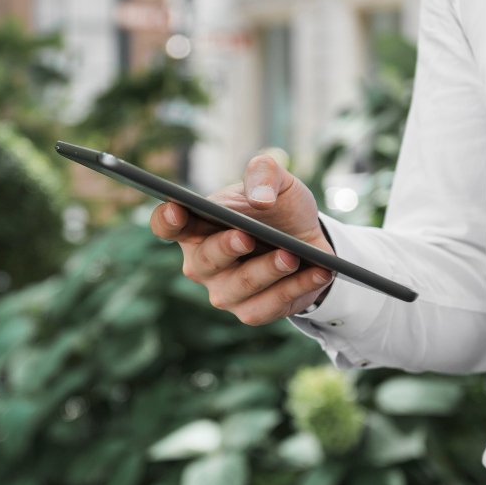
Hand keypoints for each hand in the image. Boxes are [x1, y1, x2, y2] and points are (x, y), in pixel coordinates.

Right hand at [150, 155, 334, 324]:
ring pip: (240, 286)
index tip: (177, 208)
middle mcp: (202, 263)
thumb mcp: (277, 180)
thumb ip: (264, 173)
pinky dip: (296, 289)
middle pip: (204, 260)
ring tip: (291, 256)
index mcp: (195, 227)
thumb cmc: (279, 208)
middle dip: (224, 248)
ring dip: (267, 271)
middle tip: (244, 236)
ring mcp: (224, 291)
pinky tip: (318, 273)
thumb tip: (260, 199)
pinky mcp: (251, 311)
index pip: (167, 225)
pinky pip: (269, 306)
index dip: (167, 218)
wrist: (309, 240)